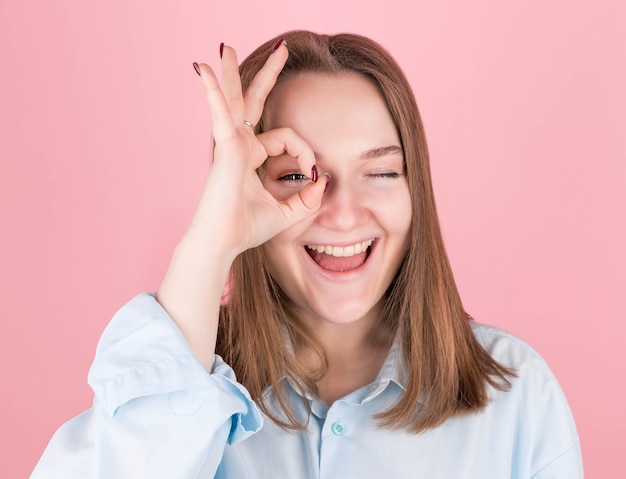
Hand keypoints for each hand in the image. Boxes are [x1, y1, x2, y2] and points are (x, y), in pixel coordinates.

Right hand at [191, 42, 327, 258]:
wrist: (224, 241)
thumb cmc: (247, 228)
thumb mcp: (289, 212)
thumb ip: (308, 198)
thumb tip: (324, 179)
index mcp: (252, 156)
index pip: (287, 139)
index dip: (306, 153)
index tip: (314, 175)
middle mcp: (240, 144)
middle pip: (253, 101)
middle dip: (267, 74)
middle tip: (282, 49)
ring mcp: (230, 143)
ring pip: (234, 98)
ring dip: (232, 71)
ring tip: (225, 46)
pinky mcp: (224, 147)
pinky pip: (220, 112)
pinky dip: (212, 91)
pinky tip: (201, 69)